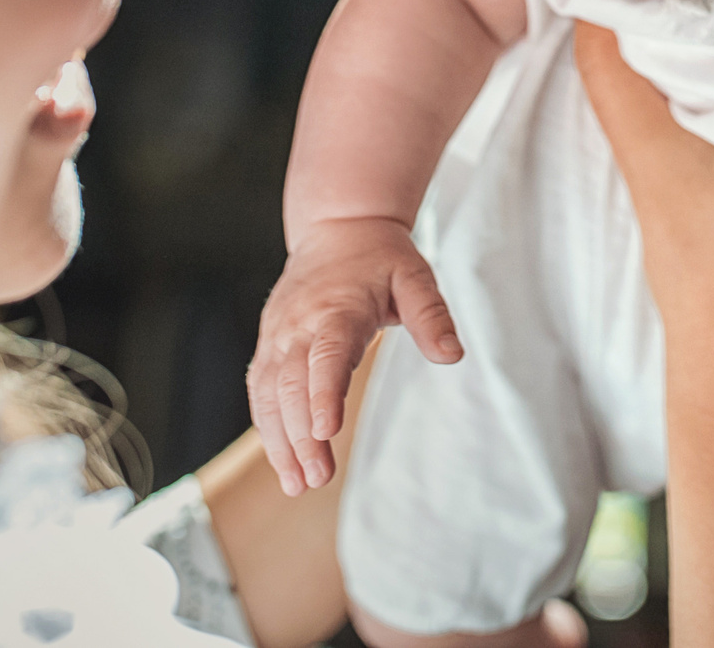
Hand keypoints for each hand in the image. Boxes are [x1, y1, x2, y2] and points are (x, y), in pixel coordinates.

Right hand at [247, 216, 461, 494]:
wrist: (335, 229)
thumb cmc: (380, 258)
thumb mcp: (416, 276)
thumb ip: (431, 316)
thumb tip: (451, 354)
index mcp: (337, 309)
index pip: (327, 355)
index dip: (324, 393)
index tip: (326, 431)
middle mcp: (300, 324)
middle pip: (294, 385)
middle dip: (301, 435)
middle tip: (318, 478)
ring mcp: (279, 335)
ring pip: (270, 394)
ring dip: (279, 441)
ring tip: (297, 484)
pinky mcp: (269, 345)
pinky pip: (261, 390)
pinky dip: (267, 427)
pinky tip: (282, 460)